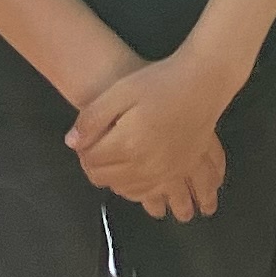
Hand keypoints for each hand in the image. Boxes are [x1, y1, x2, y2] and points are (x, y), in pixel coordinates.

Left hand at [68, 54, 232, 218]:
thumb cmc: (161, 82)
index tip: (85, 141)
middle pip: (106, 179)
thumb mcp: (120, 91)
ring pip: (128, 192)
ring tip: (115, 164)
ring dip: (116, 181)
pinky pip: (153, 194)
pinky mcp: (179, 173)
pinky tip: (136, 178)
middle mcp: (145, 166)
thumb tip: (72, 143)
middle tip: (98, 148)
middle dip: (96, 167)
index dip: (83, 151)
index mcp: (126, 145)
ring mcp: (165, 173)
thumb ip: (92, 118)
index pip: (91, 162)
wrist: (203, 83)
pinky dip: (140, 191)